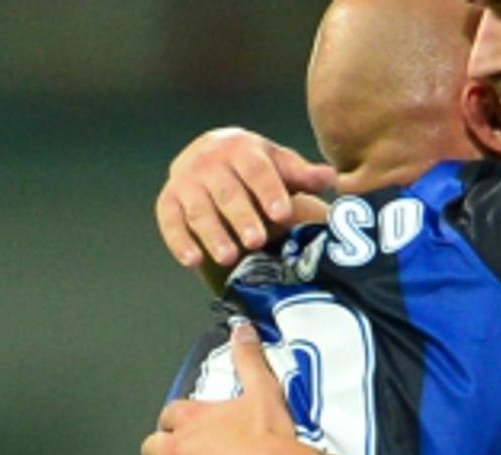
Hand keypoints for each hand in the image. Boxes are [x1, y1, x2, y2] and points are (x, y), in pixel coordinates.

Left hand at [118, 322, 300, 454]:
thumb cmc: (269, 440)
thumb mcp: (263, 390)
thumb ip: (248, 359)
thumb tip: (242, 328)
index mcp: (191, 419)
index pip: (169, 416)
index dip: (174, 423)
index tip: (180, 428)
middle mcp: (173, 449)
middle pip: (151, 447)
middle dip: (156, 453)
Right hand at [156, 127, 336, 268]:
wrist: (212, 158)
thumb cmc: (256, 169)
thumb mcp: (281, 166)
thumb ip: (304, 175)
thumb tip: (331, 177)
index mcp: (242, 149)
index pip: (257, 170)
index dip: (269, 191)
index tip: (282, 213)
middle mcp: (210, 162)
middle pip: (227, 192)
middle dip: (241, 217)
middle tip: (256, 241)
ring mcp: (186, 181)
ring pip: (199, 209)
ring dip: (212, 233)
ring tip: (229, 257)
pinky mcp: (169, 201)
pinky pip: (170, 221)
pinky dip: (179, 241)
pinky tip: (193, 260)